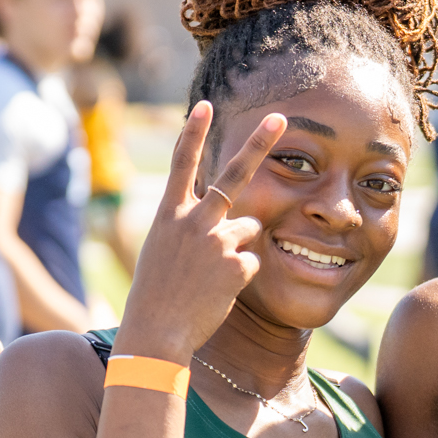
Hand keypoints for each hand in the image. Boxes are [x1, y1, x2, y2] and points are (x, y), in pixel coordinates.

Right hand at [110, 102, 284, 362]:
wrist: (156, 333)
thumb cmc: (157, 293)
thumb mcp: (162, 248)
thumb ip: (187, 225)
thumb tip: (220, 212)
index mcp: (169, 214)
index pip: (182, 164)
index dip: (192, 133)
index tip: (203, 105)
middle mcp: (194, 221)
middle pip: (234, 175)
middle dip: (259, 144)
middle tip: (280, 118)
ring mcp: (216, 242)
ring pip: (250, 229)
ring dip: (239, 247)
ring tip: (211, 275)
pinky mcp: (236, 265)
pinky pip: (253, 261)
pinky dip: (241, 276)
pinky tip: (218, 291)